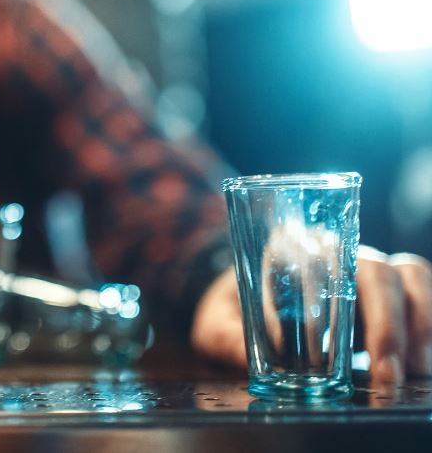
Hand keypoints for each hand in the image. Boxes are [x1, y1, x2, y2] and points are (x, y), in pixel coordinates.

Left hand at [192, 247, 431, 382]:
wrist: (243, 300)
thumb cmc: (230, 309)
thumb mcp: (213, 323)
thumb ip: (225, 339)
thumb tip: (249, 358)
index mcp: (286, 248)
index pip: (312, 262)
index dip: (323, 306)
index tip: (316, 356)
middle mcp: (332, 249)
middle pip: (373, 272)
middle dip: (385, 327)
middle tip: (383, 376)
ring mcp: (364, 266)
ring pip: (407, 276)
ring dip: (418, 324)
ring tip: (413, 373)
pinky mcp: (388, 288)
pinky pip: (421, 289)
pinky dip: (427, 322)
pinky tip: (420, 363)